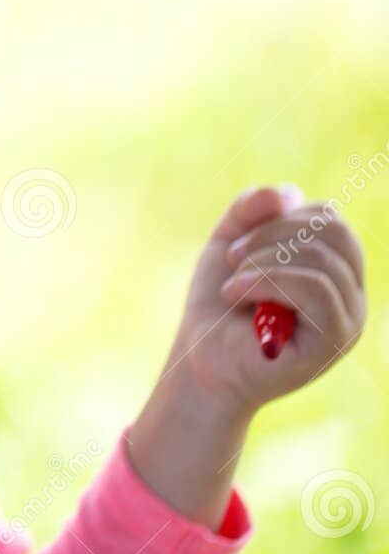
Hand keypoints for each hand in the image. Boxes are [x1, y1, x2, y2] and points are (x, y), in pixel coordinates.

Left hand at [125, 184, 367, 531]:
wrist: (201, 360)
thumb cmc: (219, 305)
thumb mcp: (230, 243)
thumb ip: (252, 209)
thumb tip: (290, 193)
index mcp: (335, 268)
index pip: (330, 217)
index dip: (280, 217)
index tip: (238, 244)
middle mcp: (351, 294)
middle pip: (334, 229)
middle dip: (272, 233)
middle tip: (234, 259)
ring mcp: (348, 320)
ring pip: (322, 258)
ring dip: (263, 261)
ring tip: (233, 283)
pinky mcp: (333, 342)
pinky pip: (316, 290)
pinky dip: (266, 281)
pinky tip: (236, 295)